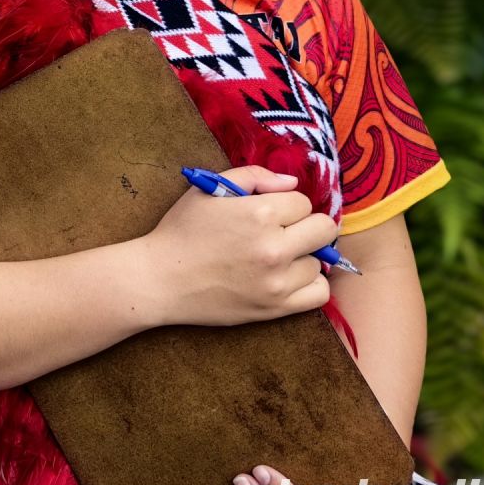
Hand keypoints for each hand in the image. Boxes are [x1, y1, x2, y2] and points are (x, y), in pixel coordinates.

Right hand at [137, 165, 336, 327]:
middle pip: (324, 229)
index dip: (286, 204)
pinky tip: (287, 277)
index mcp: (258, 213)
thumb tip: (292, 182)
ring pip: (319, 261)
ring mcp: (277, 281)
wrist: (159, 279)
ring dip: (301, 257)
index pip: (303, 202)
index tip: (269, 213)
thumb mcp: (208, 190)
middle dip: (306, 226)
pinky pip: (319, 293)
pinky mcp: (276, 307)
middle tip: (283, 232)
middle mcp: (273, 247)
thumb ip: (252, 176)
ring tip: (274, 258)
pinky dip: (309, 284)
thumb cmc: (181, 231)